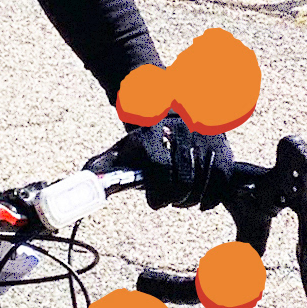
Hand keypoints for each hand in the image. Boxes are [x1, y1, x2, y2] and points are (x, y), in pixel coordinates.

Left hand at [87, 115, 233, 209]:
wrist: (168, 105)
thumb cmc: (142, 137)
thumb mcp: (122, 147)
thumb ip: (103, 166)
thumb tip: (84, 182)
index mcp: (151, 133)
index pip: (159, 167)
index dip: (158, 192)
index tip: (155, 202)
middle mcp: (180, 133)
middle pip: (184, 179)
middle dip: (176, 198)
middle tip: (169, 201)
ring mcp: (203, 137)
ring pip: (205, 179)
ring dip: (193, 198)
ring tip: (183, 200)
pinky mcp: (221, 144)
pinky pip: (223, 176)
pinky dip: (214, 195)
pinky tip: (202, 202)